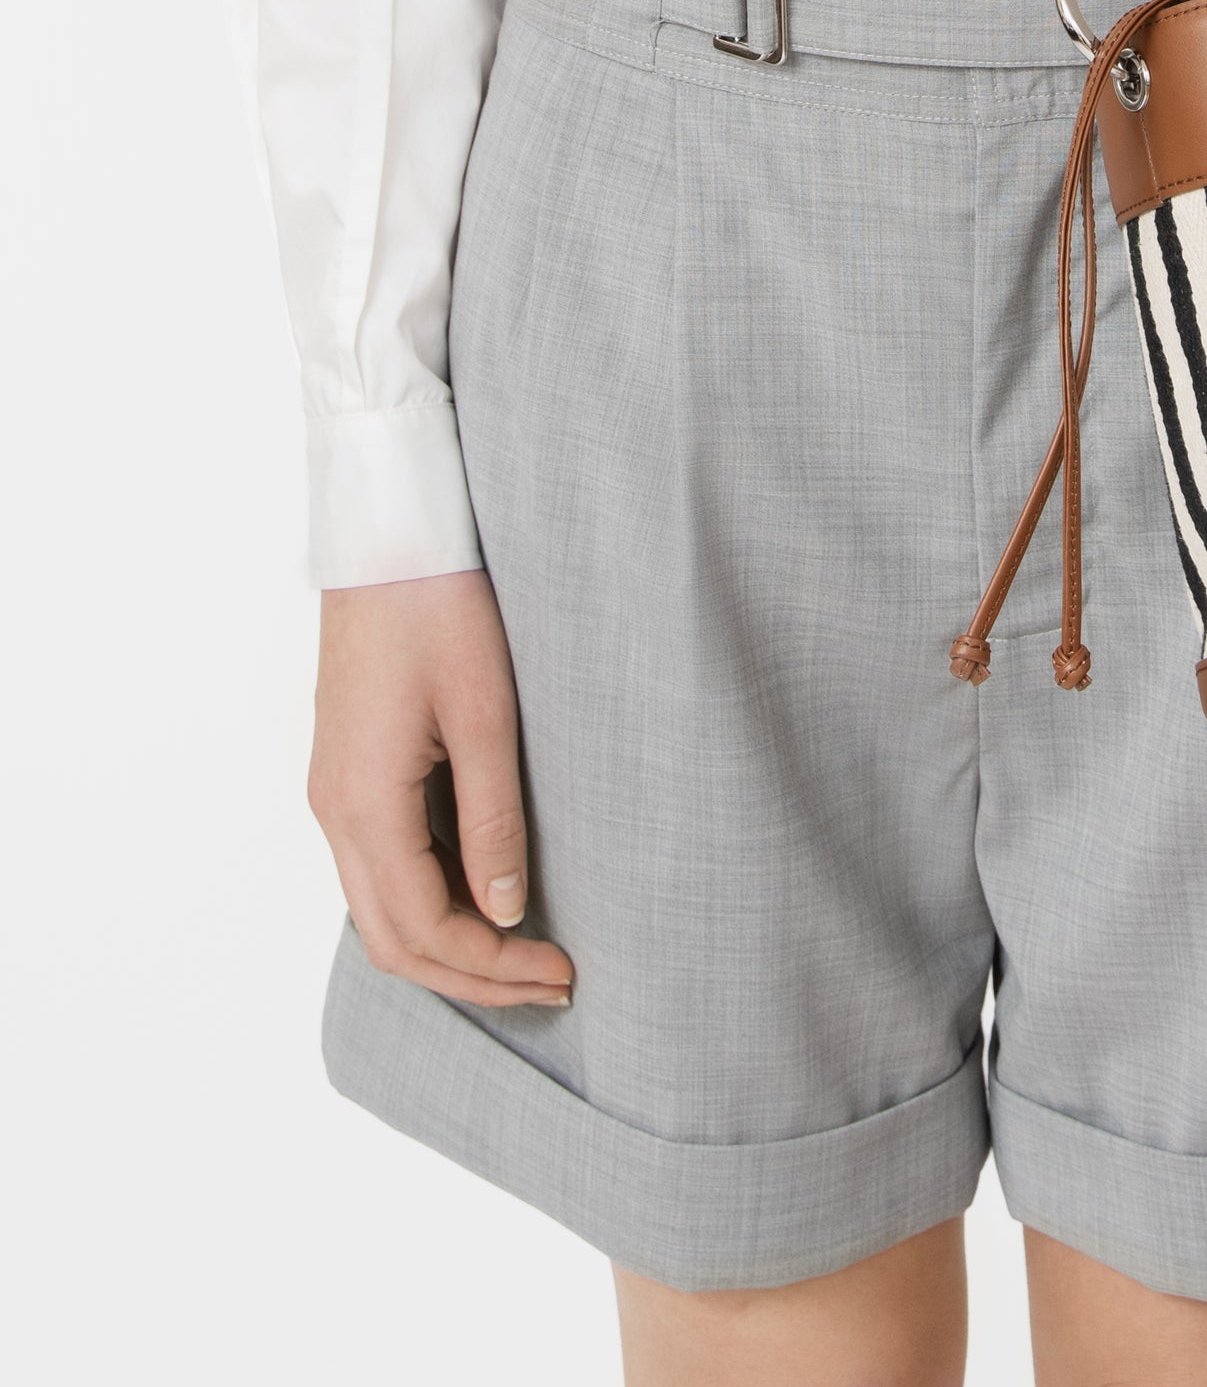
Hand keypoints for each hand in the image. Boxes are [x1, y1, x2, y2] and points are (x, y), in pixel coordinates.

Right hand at [309, 572, 573, 1009]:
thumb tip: (507, 909)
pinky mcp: (347, 770)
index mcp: (363, 803)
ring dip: (449, 946)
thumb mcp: (484, 714)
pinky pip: (378, 867)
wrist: (389, 533)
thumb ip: (492, 818)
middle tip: (553, 984)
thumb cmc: (439, 606)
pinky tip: (483, 898)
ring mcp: (333, 792)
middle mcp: (333, 811)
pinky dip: (428, 903)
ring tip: (527, 955)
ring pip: (379, 910)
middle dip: (473, 976)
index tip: (561, 972)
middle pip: (393, 939)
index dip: (494, 967)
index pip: (425, 929)